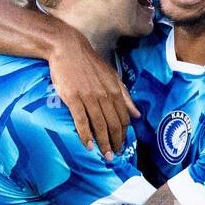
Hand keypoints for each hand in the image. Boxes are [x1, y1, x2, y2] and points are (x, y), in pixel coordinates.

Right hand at [48, 28, 141, 161]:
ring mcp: (89, 98)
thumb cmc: (89, 63)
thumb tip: (137, 114)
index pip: (123, 118)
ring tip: (105, 156)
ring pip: (99, 125)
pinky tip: (88, 146)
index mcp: (115, 91)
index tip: (122, 145)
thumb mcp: (112, 76)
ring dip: (103, 143)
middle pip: (113, 125)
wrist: (67, 48)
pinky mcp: (73, 98)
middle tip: (114, 156)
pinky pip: (81, 121)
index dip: (124, 134)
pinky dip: (86, 135)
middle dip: (115, 142)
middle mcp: (104, 96)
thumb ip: (125, 96)